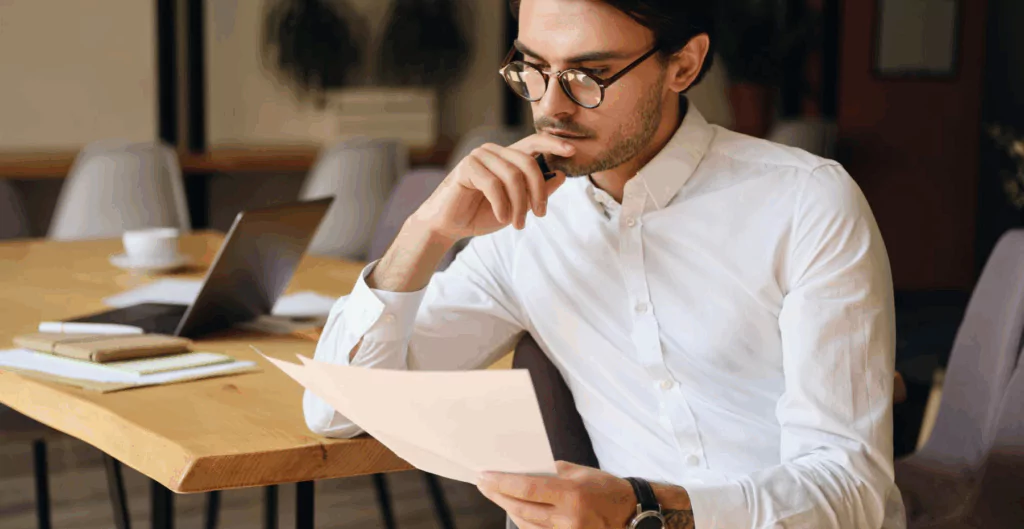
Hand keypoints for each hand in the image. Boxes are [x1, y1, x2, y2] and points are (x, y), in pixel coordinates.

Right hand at [412, 134, 575, 242]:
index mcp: (506, 157)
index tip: (572, 151)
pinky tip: (502, 217)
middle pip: (527, 163)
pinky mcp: (466, 167)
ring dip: (519, 204)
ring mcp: (479, 156)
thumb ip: (537, 191)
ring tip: (518, 224)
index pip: (533, 142)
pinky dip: (502, 204)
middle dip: (538, 191)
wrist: (449, 226)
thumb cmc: (481, 214)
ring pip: (513, 176)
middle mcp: (493, 151)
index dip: (553, 144)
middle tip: (539, 215)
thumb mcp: (517, 206)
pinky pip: (494, 184)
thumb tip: (562, 176)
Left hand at [477, 460, 635, 528]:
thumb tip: (526, 468)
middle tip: (482, 484)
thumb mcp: (582, 472)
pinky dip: (525, 522)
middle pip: (522, 508)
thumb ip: (553, 471)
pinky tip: (515, 511)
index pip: (528, 488)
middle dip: (498, 496)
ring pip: (526, 524)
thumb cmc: (607, 489)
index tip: (484, 476)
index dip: (503, 483)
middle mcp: (568, 518)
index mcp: (572, 494)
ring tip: (495, 495)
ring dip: (508, 509)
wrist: (633, 515)